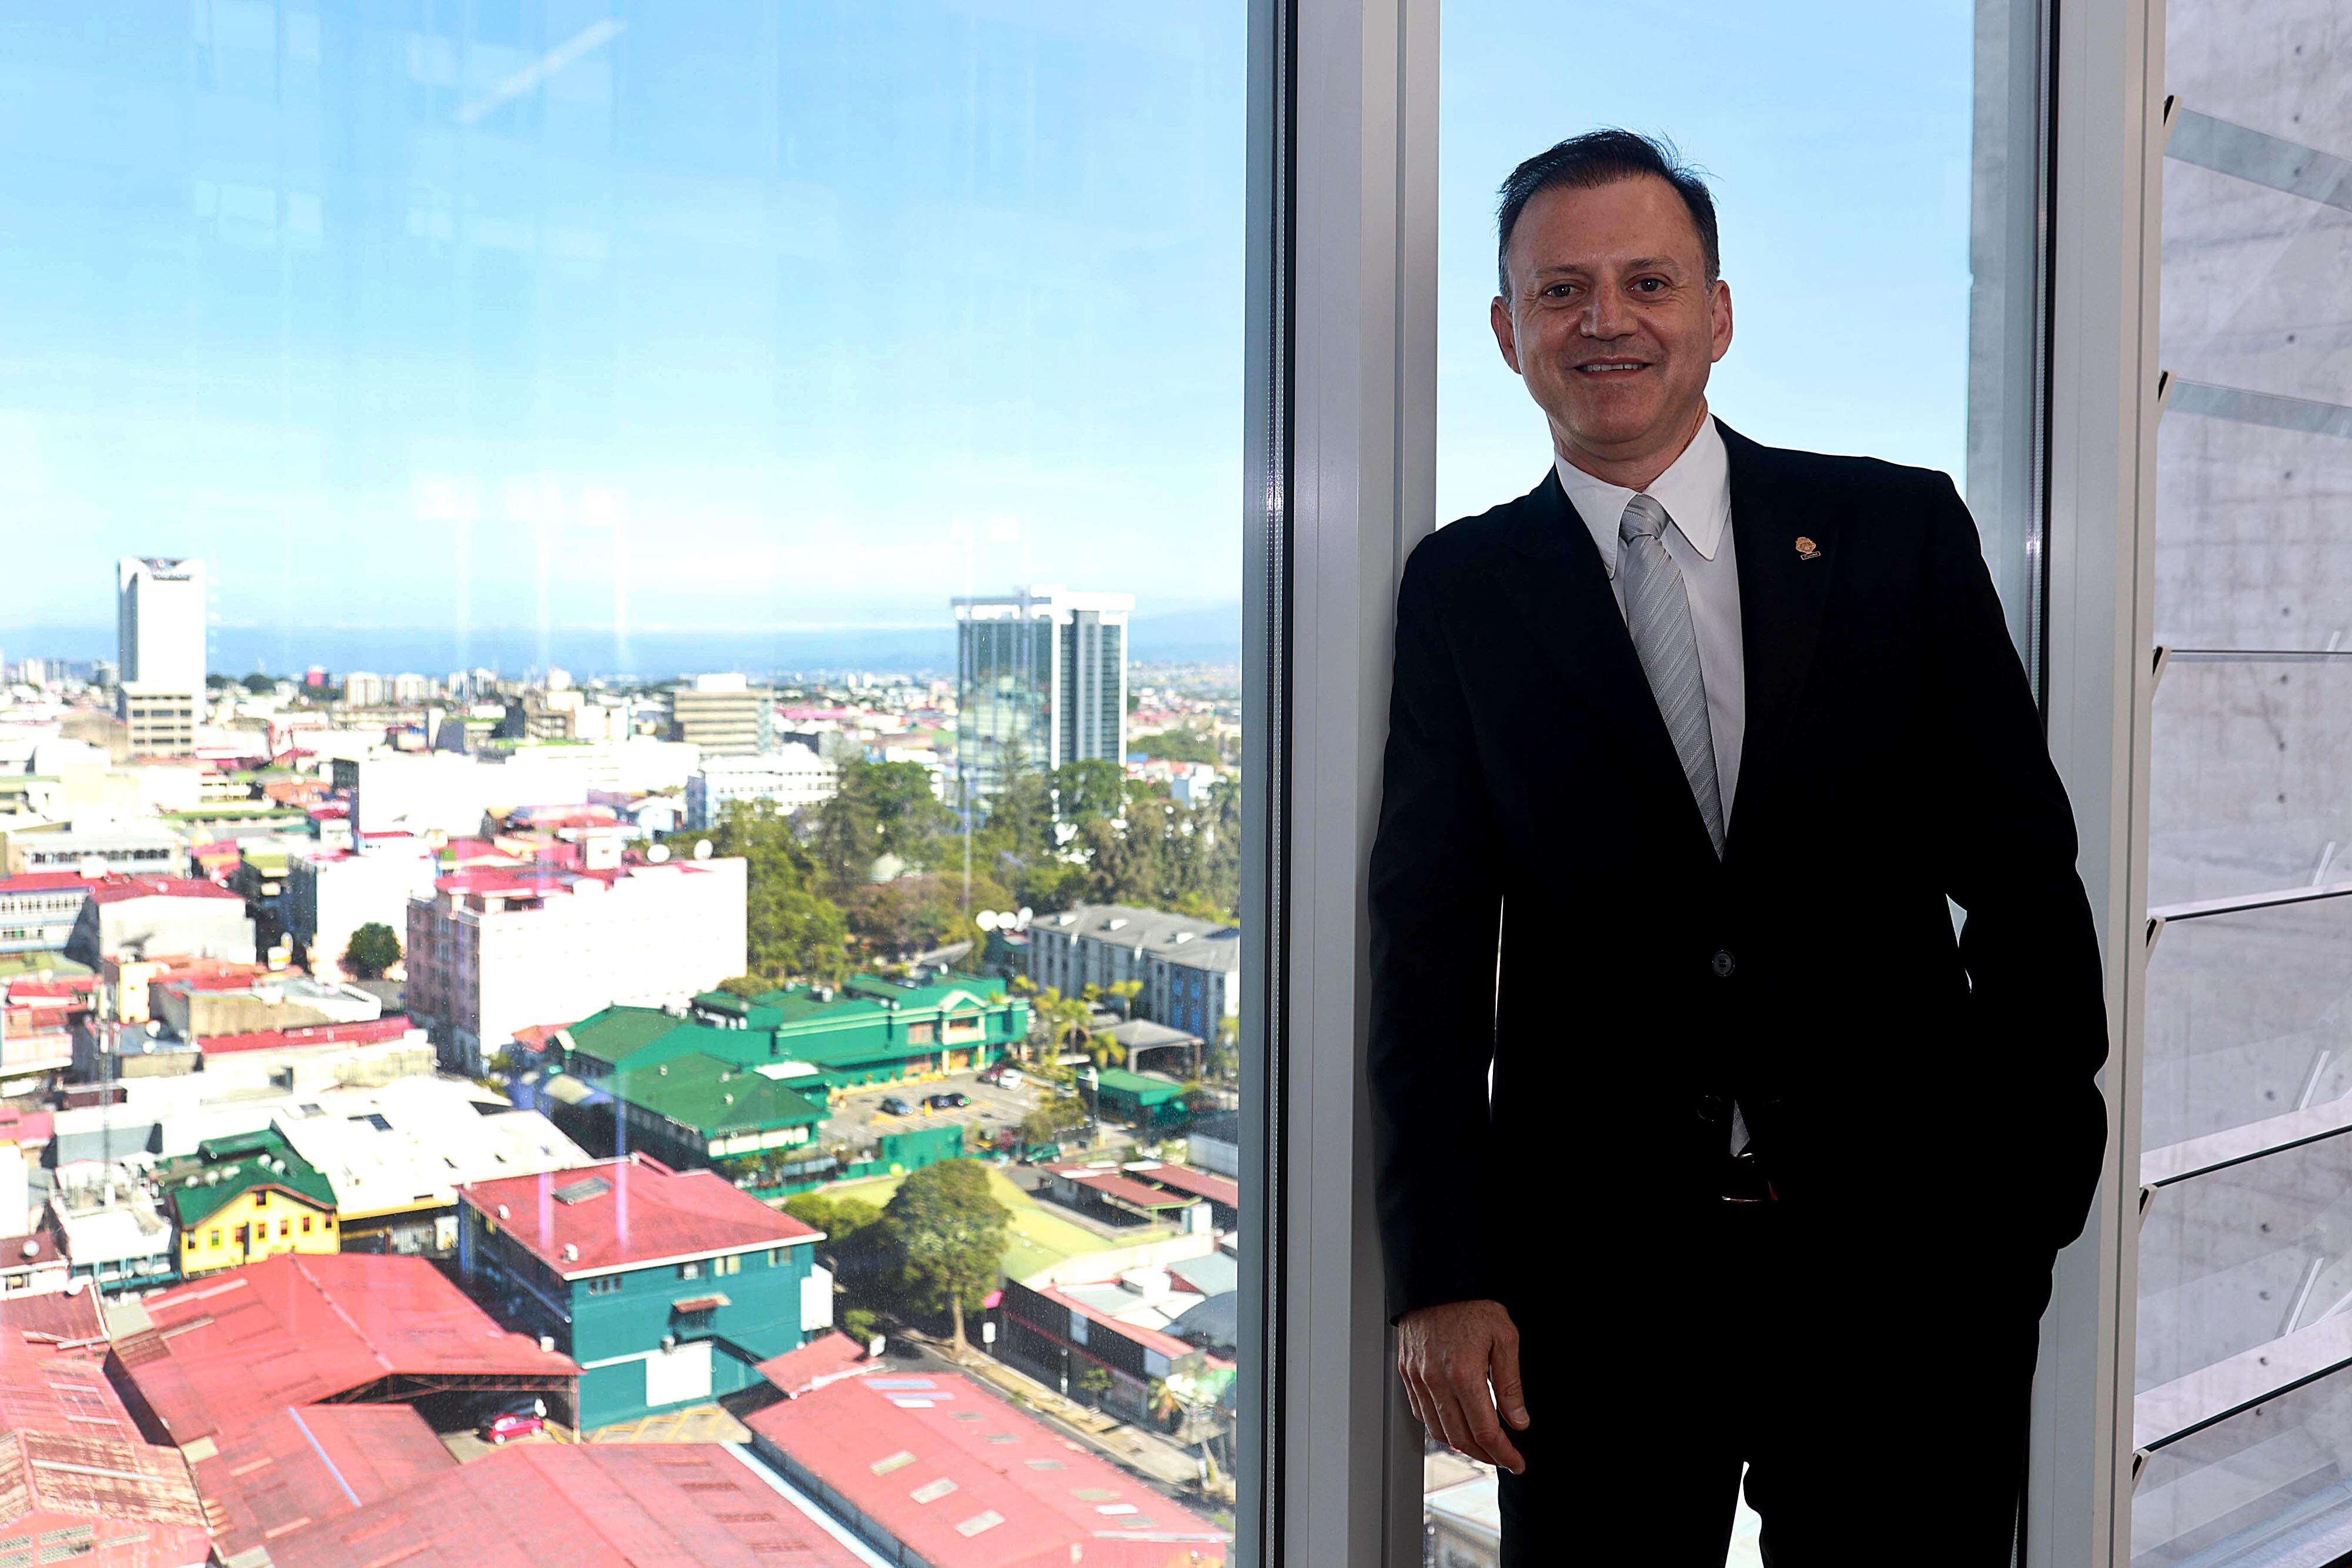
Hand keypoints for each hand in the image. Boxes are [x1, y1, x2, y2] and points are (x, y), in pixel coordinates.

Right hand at [1397, 1298, 1527, 1473]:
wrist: (1437, 1279)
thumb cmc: (1472, 1303)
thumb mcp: (1504, 1337)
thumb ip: (1510, 1383)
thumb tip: (1519, 1420)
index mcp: (1464, 1374)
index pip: (1485, 1431)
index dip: (1503, 1453)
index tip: (1516, 1462)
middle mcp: (1436, 1381)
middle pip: (1460, 1438)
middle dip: (1485, 1455)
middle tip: (1503, 1458)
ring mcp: (1417, 1378)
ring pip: (1437, 1430)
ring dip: (1461, 1445)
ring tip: (1481, 1446)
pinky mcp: (1407, 1372)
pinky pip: (1420, 1412)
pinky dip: (1438, 1427)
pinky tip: (1454, 1425)